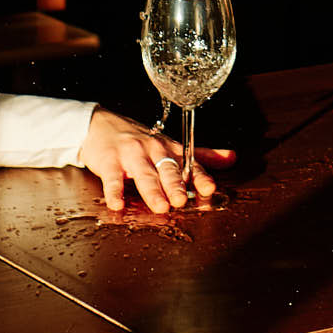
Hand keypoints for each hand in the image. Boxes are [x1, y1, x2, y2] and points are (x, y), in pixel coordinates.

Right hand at [76, 107, 235, 211]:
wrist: (100, 126)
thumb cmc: (137, 140)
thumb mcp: (169, 145)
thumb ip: (201, 155)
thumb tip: (232, 158)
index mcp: (169, 149)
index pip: (189, 164)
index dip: (199, 176)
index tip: (209, 188)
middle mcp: (153, 151)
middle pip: (166, 169)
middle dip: (175, 185)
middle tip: (180, 200)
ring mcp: (131, 156)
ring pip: (144, 174)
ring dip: (152, 191)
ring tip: (160, 206)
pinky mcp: (109, 162)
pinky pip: (112, 178)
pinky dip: (114, 191)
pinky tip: (117, 203)